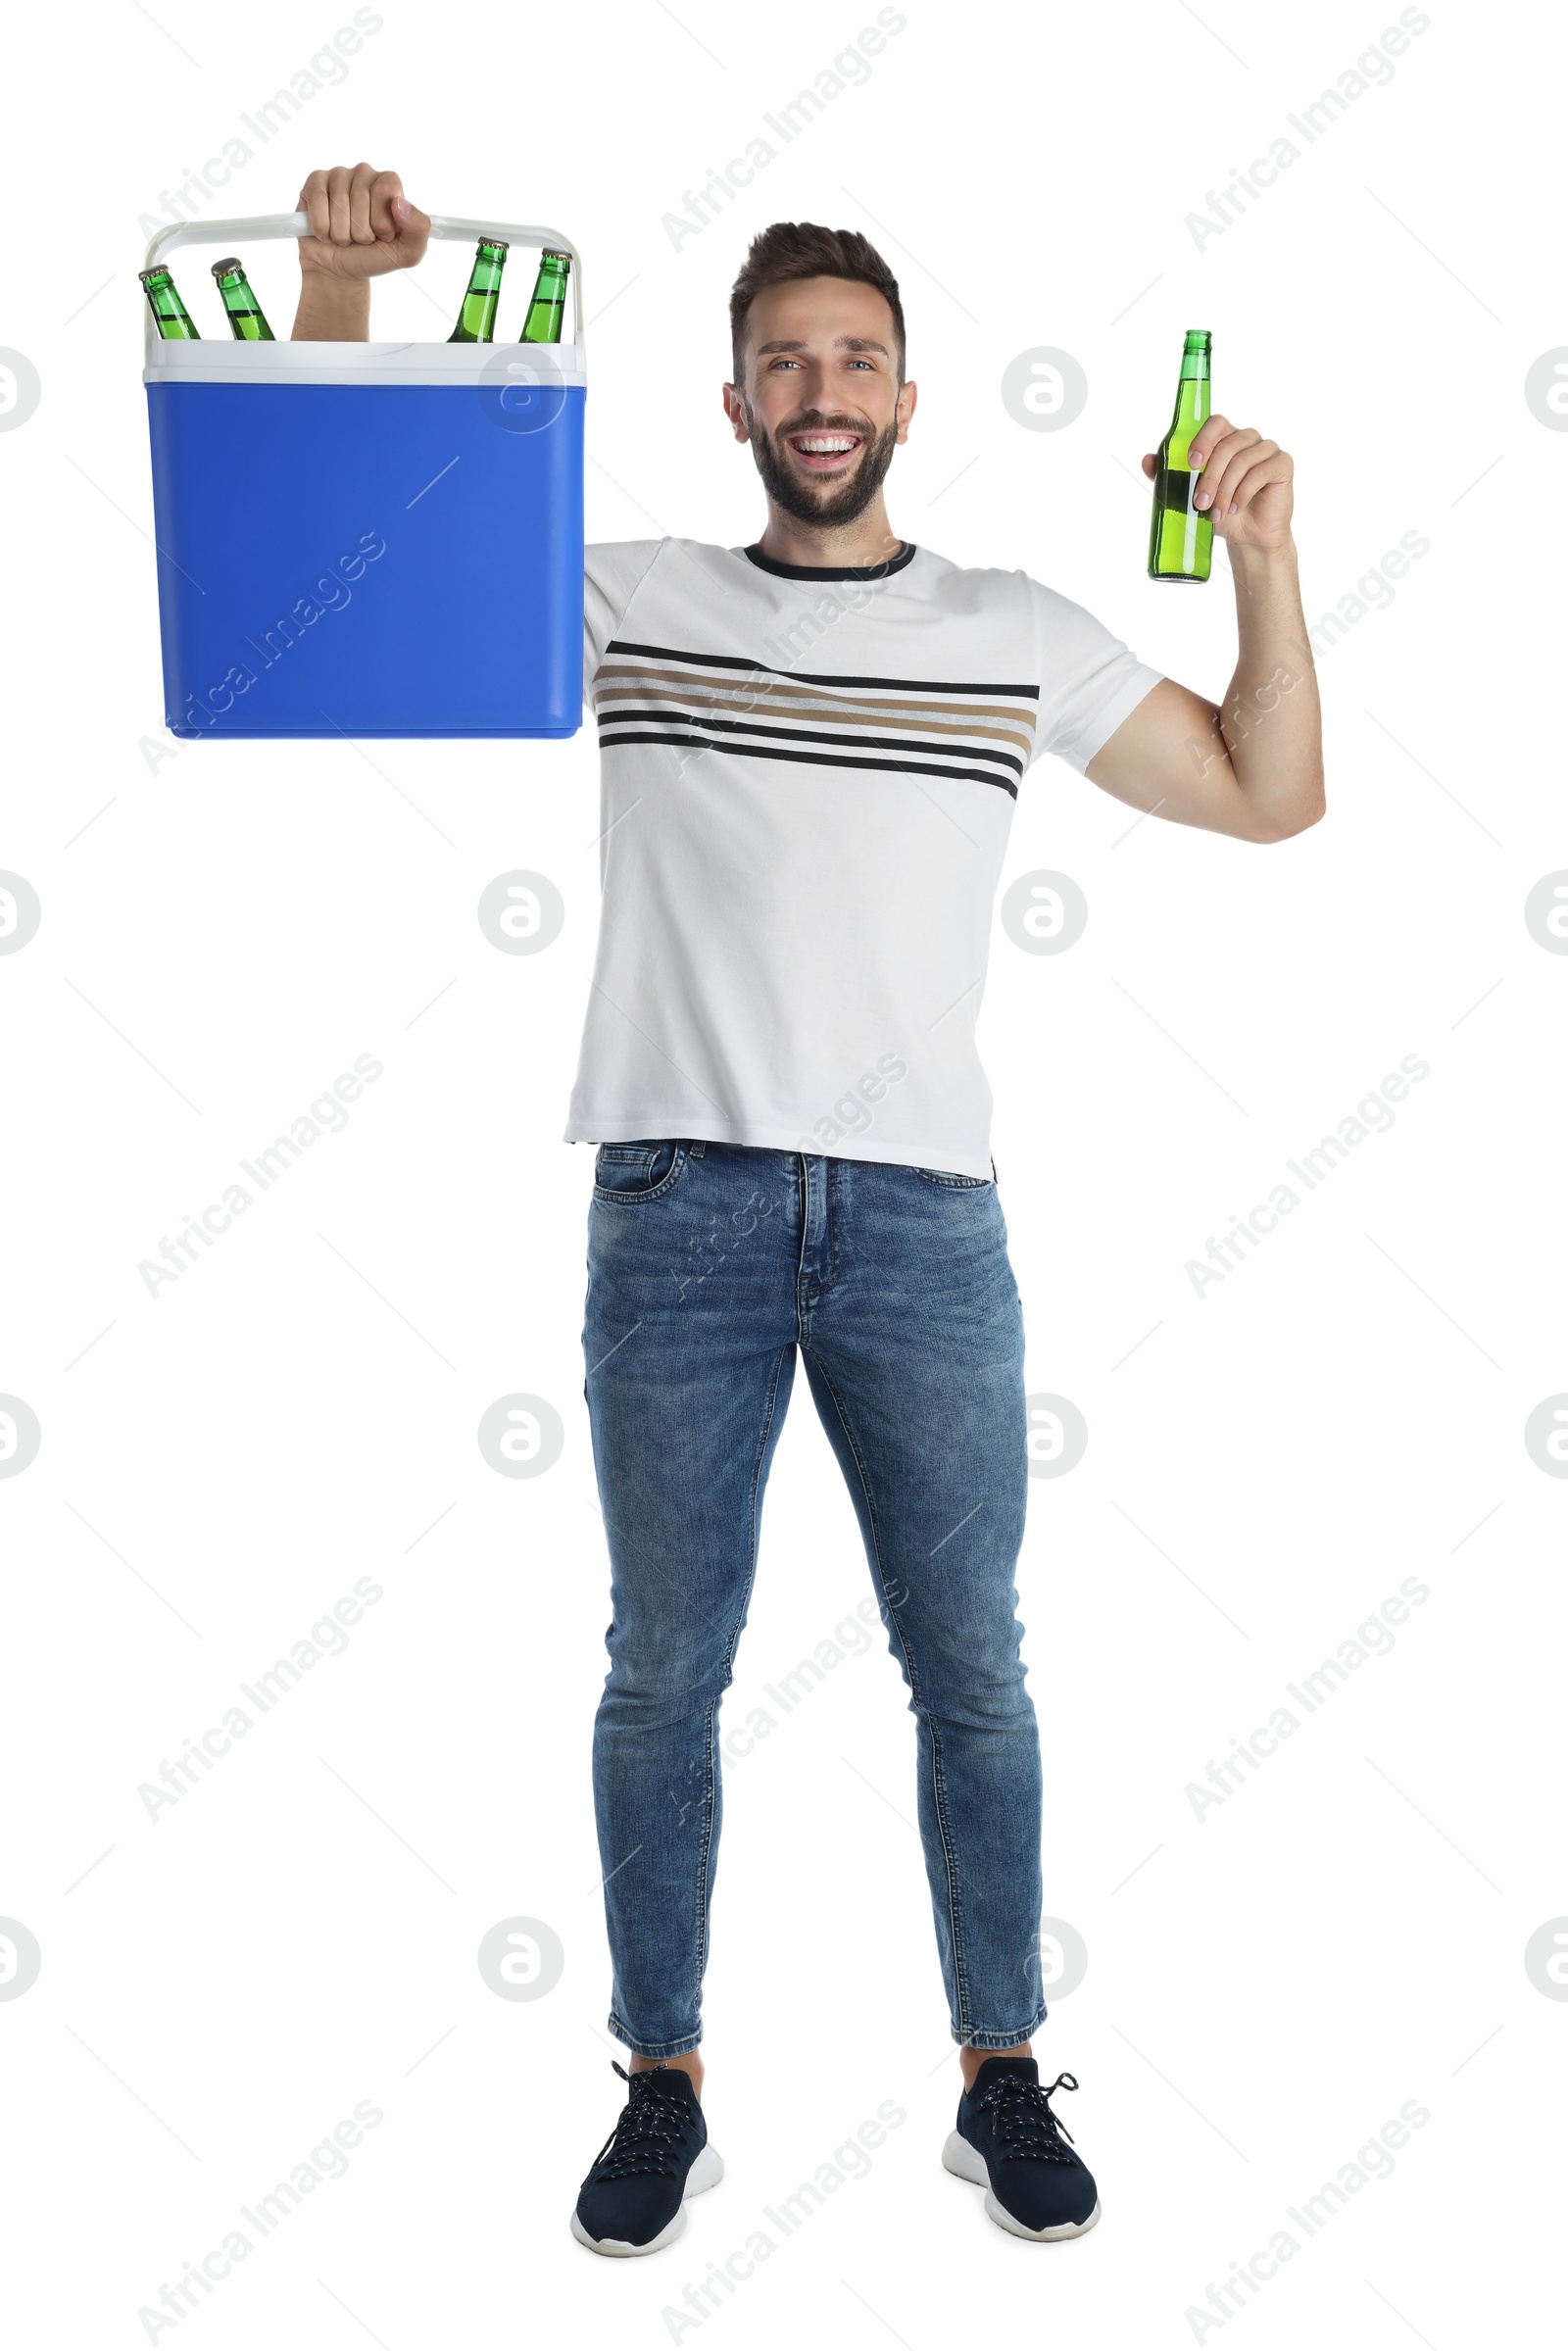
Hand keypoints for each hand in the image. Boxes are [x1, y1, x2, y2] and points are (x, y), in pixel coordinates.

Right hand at [297, 163, 429, 278]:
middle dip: (361, 231)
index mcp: (389, 184)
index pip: (386, 190)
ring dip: (341, 233)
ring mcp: (339, 175)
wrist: (339, 270)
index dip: (382, 221)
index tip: (382, 235)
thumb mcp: (407, 252)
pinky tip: (325, 232)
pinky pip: (317, 199)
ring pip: (339, 202)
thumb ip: (419, 229)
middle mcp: (365, 174)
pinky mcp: (314, 183)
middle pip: (362, 197)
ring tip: (344, 237)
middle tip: (360, 239)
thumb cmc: (373, 257)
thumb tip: (400, 203)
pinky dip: (322, 226)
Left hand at [1141, 416, 1293, 555]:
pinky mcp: (1282, 464)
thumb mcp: (1190, 497)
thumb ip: (1170, 476)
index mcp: (1225, 438)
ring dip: (1226, 489)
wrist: (1249, 537)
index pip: (1215, 423)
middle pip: (1226, 446)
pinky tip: (1236, 507)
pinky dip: (1244, 492)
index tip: (1191, 464)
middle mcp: (1247, 439)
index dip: (1203, 440)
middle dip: (1210, 477)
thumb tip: (1147, 460)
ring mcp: (1267, 449)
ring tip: (1217, 514)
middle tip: (1201, 503)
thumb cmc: (1221, 513)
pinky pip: (1261, 471)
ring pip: (1242, 460)